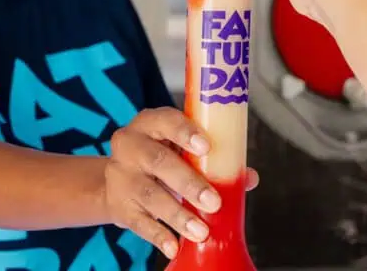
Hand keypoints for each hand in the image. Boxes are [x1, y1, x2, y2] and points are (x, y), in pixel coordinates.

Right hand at [104, 107, 258, 258]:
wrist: (117, 181)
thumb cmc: (160, 159)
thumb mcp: (179, 150)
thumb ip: (213, 160)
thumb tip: (250, 177)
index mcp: (150, 124)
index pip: (166, 121)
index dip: (186, 132)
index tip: (207, 147)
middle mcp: (129, 145)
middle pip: (158, 160)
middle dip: (189, 182)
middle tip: (214, 202)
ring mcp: (121, 176)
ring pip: (149, 193)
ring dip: (178, 214)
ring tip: (201, 231)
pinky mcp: (118, 205)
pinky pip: (138, 221)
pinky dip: (158, 235)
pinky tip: (174, 246)